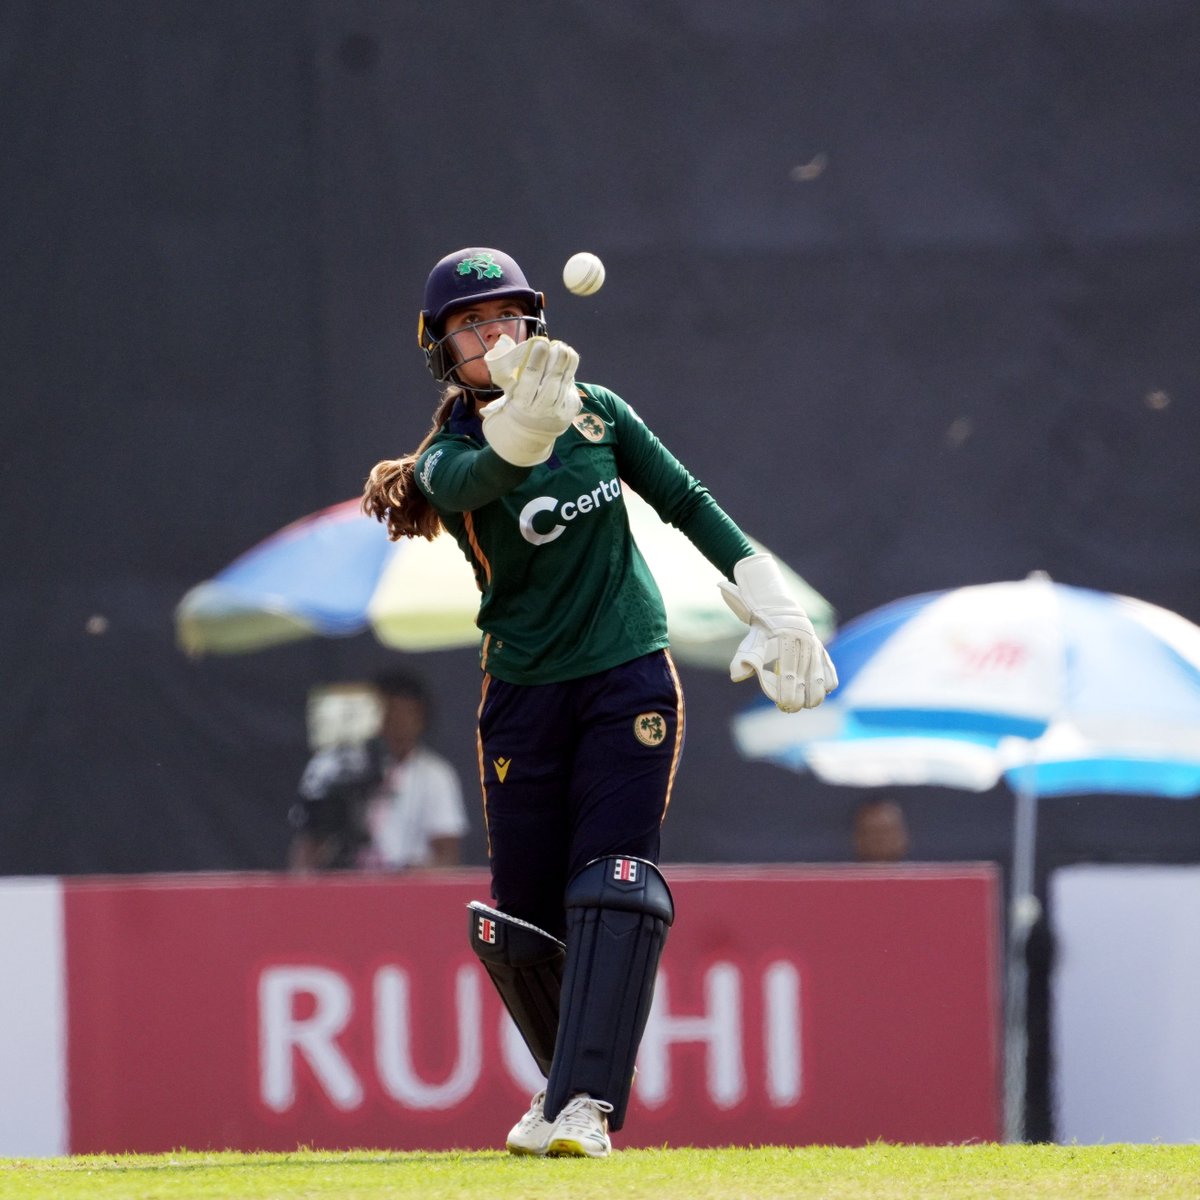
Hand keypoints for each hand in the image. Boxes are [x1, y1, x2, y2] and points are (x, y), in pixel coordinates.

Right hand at [479, 335, 581, 465]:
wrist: (530, 432)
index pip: (530, 380)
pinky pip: (571, 389)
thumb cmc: (518, 402)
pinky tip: (570, 360)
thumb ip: (506, 367)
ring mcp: (557, 413)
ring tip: (566, 349)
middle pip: (551, 383)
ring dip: (568, 365)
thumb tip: (503, 341)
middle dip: (557, 362)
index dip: (536, 360)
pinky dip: (571, 373)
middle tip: (559, 345)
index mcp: (521, 404)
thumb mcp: (509, 390)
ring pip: (564, 385)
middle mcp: (540, 411)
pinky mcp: (570, 412)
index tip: (542, 343)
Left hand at [719, 553, 837, 711]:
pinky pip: (830, 669)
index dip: (786, 691)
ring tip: (807, 705)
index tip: (782, 705)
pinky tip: (819, 693)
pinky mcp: (822, 650)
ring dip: (815, 694)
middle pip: (806, 676)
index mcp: (786, 638)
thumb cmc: (761, 633)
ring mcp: (816, 645)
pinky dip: (827, 683)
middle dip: (800, 697)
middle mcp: (805, 640)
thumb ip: (743, 659)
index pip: (788, 671)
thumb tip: (736, 677)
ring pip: (821, 675)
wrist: (778, 611)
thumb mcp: (750, 643)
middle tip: (791, 708)